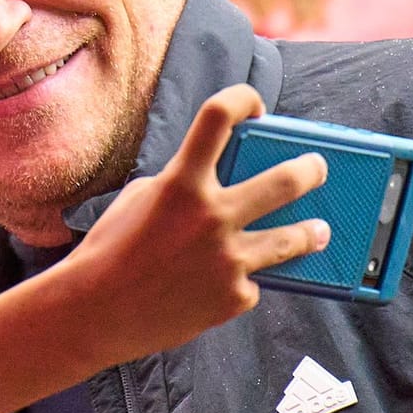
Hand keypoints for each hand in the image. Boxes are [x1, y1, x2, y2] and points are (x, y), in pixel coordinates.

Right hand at [62, 84, 329, 365]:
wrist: (93, 313)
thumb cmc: (108, 253)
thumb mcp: (138, 202)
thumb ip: (180, 184)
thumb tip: (219, 182)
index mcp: (180, 184)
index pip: (218, 116)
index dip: (243, 99)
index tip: (254, 106)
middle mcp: (212, 216)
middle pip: (286, 179)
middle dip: (310, 170)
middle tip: (316, 169)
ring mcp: (228, 259)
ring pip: (294, 238)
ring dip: (311, 231)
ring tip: (319, 231)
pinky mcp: (233, 297)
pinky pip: (251, 283)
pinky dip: (240, 282)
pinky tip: (224, 286)